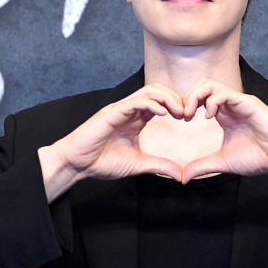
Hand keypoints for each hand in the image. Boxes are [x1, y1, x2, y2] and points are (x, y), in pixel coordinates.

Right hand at [39, 84, 184, 201]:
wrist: (78, 164)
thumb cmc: (102, 162)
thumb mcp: (138, 164)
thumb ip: (159, 166)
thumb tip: (180, 175)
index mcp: (136, 119)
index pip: (160, 103)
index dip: (176, 106)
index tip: (189, 117)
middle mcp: (130, 111)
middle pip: (157, 92)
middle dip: (175, 98)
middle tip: (187, 112)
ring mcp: (121, 109)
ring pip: (148, 91)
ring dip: (167, 98)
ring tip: (179, 110)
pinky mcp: (112, 112)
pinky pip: (135, 101)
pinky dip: (151, 103)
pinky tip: (162, 113)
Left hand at [181, 78, 267, 183]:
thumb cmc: (258, 158)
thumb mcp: (222, 162)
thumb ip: (202, 166)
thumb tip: (183, 177)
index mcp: (224, 114)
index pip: (200, 97)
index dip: (186, 105)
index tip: (180, 120)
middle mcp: (230, 105)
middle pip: (203, 84)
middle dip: (188, 96)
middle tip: (183, 115)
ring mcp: (239, 102)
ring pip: (211, 84)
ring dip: (196, 96)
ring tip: (191, 113)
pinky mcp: (248, 103)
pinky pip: (225, 92)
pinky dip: (212, 101)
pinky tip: (209, 117)